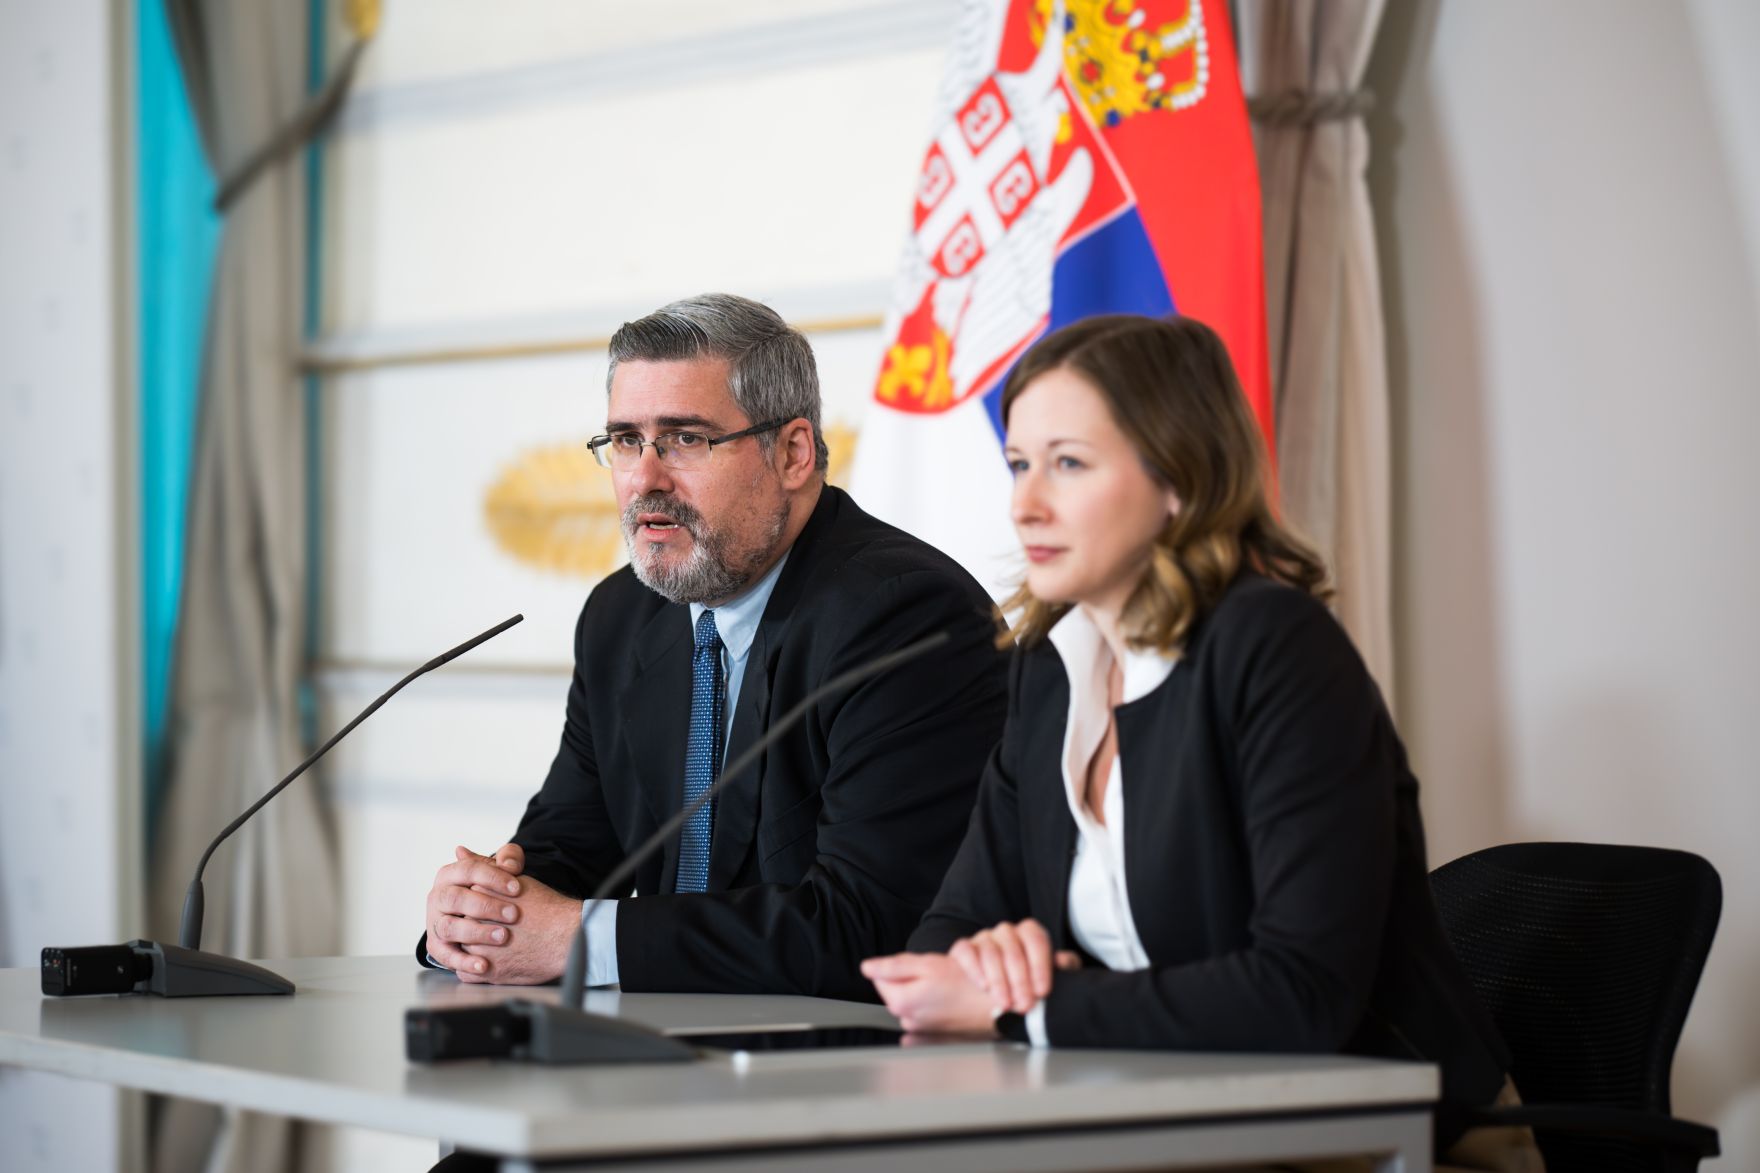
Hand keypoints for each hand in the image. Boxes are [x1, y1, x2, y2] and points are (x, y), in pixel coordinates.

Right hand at [424, 844, 525, 977]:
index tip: (518, 887)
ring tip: (503, 937)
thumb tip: (509, 864)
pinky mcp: (437, 946)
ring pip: (449, 927)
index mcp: (450, 874)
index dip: (493, 877)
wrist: (482, 917)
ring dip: (476, 933)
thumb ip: (509, 859)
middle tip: (513, 914)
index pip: (468, 869)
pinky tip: (484, 966)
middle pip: (455, 898)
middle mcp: (437, 897)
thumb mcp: (502, 871)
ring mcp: (435, 922)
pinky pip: (445, 956)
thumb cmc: (495, 889)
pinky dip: (464, 962)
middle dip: (485, 905)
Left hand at [456, 869, 582, 985]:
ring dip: (473, 948)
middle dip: (472, 927)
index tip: (492, 913)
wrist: (566, 936)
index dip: (475, 908)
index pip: (460, 902)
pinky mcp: (487, 972)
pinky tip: (492, 960)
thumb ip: (483, 865)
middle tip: (497, 930)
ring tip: (495, 946)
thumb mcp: (514, 878)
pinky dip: (475, 968)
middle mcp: (473, 923)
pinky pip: (466, 972)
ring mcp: (479, 949)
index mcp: (477, 897)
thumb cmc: (545, 907)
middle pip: (459, 925)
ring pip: (460, 949)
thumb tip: (459, 850)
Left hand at [860, 952, 998, 1034]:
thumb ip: (894, 966)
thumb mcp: (929, 965)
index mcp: (901, 1002)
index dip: (899, 965)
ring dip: (923, 990)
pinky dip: (933, 1004)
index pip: (880, 977)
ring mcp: (922, 1029)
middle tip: (937, 973)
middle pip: (897, 990)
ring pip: (912, 1000)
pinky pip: (925, 1013)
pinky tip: (949, 1000)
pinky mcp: (935, 1034)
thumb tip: (867, 967)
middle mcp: (908, 1020)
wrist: (998, 1008)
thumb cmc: (969, 985)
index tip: (921, 964)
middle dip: (911, 978)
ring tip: (947, 985)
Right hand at [948, 918, 1081, 1013]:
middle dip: (1020, 981)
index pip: (1036, 940)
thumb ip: (1064, 969)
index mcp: (1029, 934)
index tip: (1042, 991)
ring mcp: (984, 939)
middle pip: (1013, 949)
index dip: (1040, 966)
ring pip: (990, 952)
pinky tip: (983, 986)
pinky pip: (966, 951)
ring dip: (999, 981)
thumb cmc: (1028, 987)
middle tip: (1024, 1005)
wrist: (999, 1001)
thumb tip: (1064, 961)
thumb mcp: (1050, 980)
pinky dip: (974, 969)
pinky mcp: (964, 949)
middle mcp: (1007, 932)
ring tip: (1005, 1003)